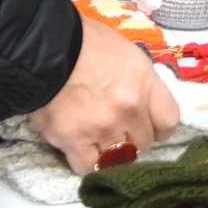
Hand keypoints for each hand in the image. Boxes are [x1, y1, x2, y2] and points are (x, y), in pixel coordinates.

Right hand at [27, 14, 178, 174]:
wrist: (39, 44)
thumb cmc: (81, 40)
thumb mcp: (123, 52)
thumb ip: (139, 82)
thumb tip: (142, 101)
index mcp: (143, 80)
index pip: (168, 121)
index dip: (158, 128)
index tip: (147, 127)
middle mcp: (129, 107)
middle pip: (143, 143)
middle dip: (130, 139)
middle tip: (114, 128)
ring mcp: (102, 126)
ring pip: (118, 159)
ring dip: (109, 153)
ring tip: (94, 138)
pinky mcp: (73, 139)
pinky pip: (87, 167)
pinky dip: (84, 161)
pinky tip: (77, 147)